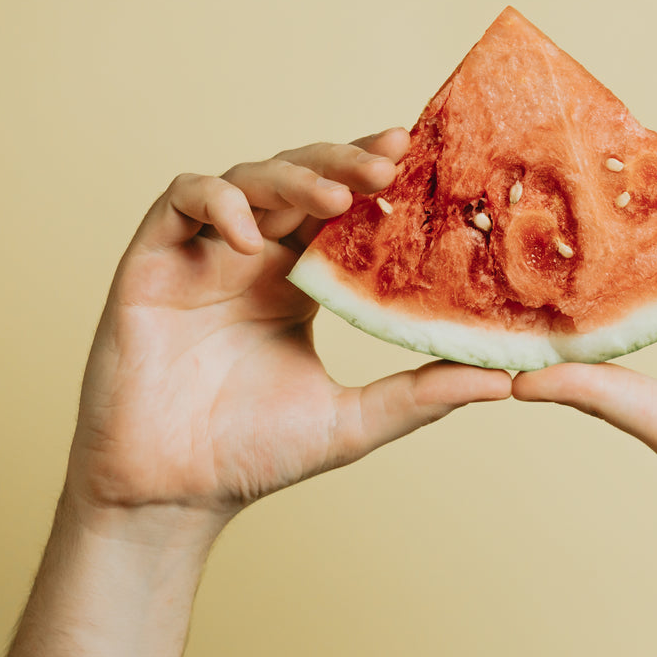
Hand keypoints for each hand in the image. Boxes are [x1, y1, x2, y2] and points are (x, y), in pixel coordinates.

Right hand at [65, 129, 512, 528]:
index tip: (426, 159)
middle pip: (302, 177)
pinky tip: (249, 237)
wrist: (170, 497)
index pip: (344, 207)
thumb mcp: (352, 421)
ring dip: (294, 178)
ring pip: (250, 177)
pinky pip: (182, 199)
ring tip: (337, 197)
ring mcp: (202, 254)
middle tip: (392, 162)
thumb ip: (420, 394)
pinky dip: (219, 203)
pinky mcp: (151, 261)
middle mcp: (252, 257)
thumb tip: (505, 379)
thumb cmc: (253, 457)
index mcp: (297, 280)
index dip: (377, 177)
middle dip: (346, 162)